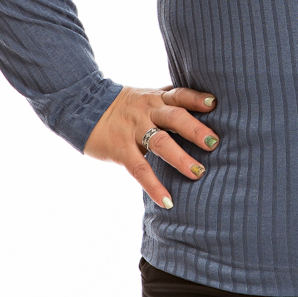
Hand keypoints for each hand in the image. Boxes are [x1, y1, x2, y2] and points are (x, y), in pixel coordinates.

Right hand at [83, 85, 219, 208]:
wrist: (82, 106)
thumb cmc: (124, 105)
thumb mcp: (147, 96)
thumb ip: (170, 101)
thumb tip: (206, 105)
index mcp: (156, 98)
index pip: (179, 95)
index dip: (196, 99)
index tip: (215, 104)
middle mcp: (147, 111)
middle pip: (174, 117)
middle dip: (194, 130)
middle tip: (214, 143)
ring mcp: (133, 130)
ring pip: (159, 142)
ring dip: (180, 158)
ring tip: (198, 172)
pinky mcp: (120, 149)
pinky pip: (139, 169)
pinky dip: (154, 186)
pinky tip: (167, 201)